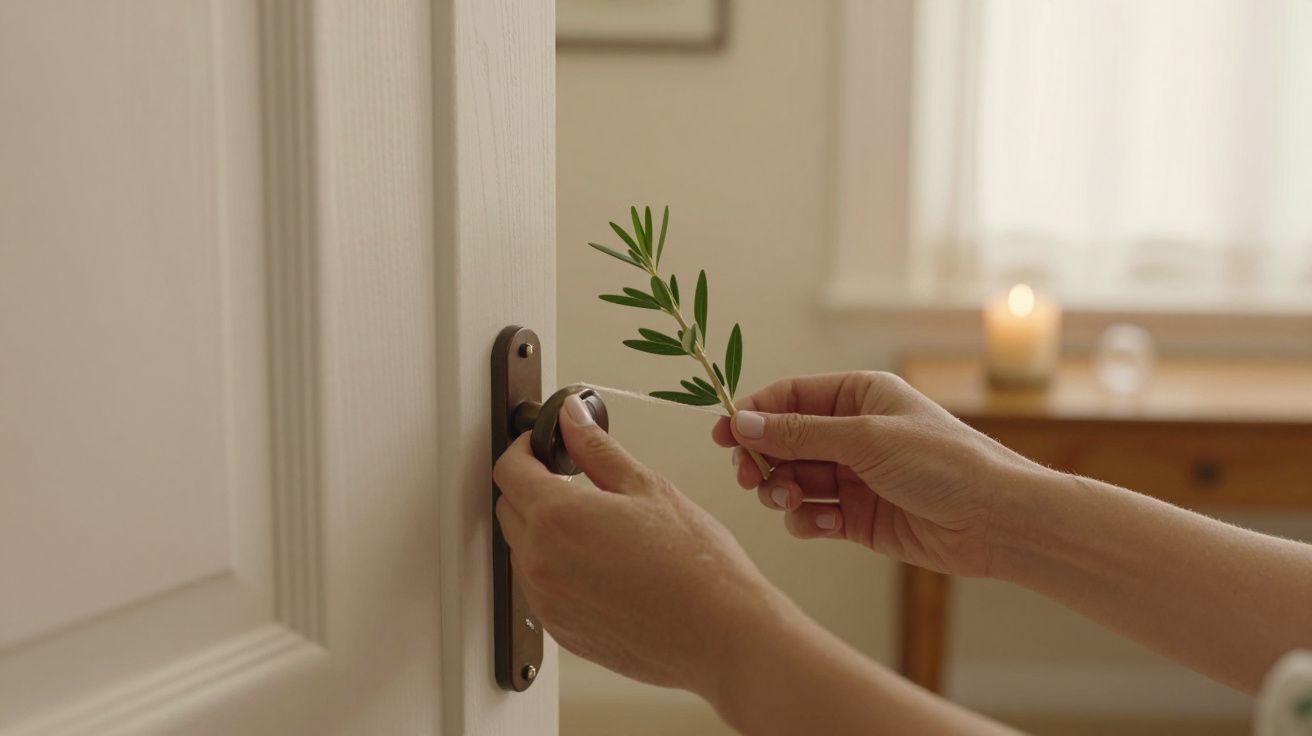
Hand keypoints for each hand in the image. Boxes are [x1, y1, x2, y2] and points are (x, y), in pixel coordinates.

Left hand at [493, 394, 784, 696]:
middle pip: (509, 509)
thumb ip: (597, 448)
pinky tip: (602, 565)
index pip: (509, 469)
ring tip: (599, 528)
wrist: (721, 634)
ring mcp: (548, 602)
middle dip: (532, 487)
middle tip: (575, 480)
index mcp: (558, 517)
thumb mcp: (647, 488)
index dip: (525, 448)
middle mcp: (541, 563)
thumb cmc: (697, 567)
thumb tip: (573, 418)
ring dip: (544, 531)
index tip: (546, 445)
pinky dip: (557, 569)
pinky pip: (541, 589)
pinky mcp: (561, 631)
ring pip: (523, 551)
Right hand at [711, 372, 1044, 576]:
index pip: (789, 397)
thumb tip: (742, 423)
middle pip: (783, 441)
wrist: (996, 521)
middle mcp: (853, 432)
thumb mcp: (866, 439)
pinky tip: (825, 524)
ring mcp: (854, 476)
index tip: (722, 435)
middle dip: (763, 459)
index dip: (752, 414)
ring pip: (793, 480)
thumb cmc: (944, 463)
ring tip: (794, 502)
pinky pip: (812, 515)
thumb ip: (800, 434)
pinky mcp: (858, 517)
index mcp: (859, 396)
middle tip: (750, 478)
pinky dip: (808, 520)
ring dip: (784, 492)